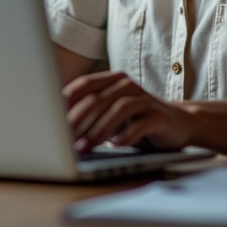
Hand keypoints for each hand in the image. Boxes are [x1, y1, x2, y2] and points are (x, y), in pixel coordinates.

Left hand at [63, 70, 193, 151]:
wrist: (176, 125)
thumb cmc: (135, 121)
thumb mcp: (110, 114)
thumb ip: (90, 113)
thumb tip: (56, 126)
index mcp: (112, 80)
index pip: (85, 85)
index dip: (67, 100)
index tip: (50, 118)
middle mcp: (127, 85)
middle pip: (98, 98)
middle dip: (79, 119)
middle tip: (63, 137)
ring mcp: (145, 99)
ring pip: (118, 109)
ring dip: (99, 130)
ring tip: (86, 146)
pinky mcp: (159, 116)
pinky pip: (141, 123)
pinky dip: (127, 134)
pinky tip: (115, 145)